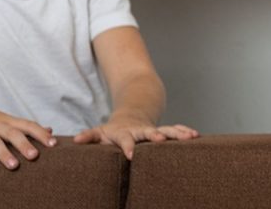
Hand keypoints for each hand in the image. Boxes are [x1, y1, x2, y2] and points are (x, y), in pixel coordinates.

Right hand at [0, 100, 55, 172]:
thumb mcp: (7, 120)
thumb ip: (26, 127)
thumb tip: (50, 130)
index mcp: (8, 121)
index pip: (28, 125)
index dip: (41, 133)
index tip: (54, 144)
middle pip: (12, 133)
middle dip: (24, 144)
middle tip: (35, 156)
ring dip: (4, 153)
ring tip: (14, 166)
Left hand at [73, 112, 197, 159]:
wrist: (131, 116)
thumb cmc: (113, 130)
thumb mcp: (100, 132)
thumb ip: (89, 136)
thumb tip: (75, 140)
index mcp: (125, 132)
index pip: (126, 140)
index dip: (128, 146)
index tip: (131, 154)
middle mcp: (141, 130)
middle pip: (150, 132)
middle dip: (157, 136)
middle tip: (163, 141)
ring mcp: (153, 129)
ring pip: (167, 130)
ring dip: (178, 133)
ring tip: (191, 136)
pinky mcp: (163, 131)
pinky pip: (175, 130)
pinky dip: (184, 131)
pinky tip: (195, 135)